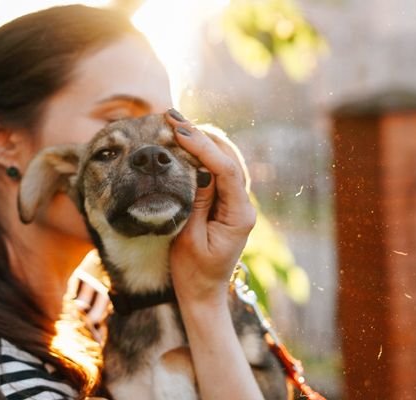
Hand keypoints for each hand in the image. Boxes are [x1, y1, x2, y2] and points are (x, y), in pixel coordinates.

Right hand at [165, 109, 256, 305]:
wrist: (202, 294)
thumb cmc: (192, 273)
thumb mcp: (188, 239)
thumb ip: (195, 203)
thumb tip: (197, 167)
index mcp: (239, 216)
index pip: (226, 171)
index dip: (203, 147)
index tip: (179, 131)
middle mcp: (243, 205)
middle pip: (228, 158)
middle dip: (201, 135)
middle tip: (172, 117)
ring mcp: (236, 203)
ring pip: (225, 160)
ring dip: (201, 141)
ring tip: (175, 123)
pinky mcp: (226, 203)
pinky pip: (218, 171)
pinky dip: (202, 154)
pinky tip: (184, 143)